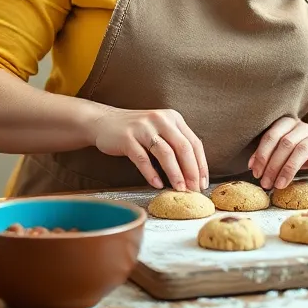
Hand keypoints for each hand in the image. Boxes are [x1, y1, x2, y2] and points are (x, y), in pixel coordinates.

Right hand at [89, 107, 207, 191]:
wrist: (104, 121)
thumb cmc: (136, 131)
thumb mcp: (159, 129)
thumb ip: (175, 143)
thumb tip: (193, 173)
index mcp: (173, 118)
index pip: (194, 142)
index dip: (201, 164)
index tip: (203, 183)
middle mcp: (160, 120)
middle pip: (182, 147)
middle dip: (191, 171)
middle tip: (194, 190)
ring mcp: (143, 128)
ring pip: (165, 153)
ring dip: (175, 174)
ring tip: (179, 189)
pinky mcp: (127, 138)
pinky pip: (142, 159)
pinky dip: (151, 173)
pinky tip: (157, 184)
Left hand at [250, 117, 307, 189]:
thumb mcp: (290, 147)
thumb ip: (272, 154)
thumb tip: (252, 166)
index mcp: (293, 124)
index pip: (274, 135)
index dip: (262, 153)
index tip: (255, 171)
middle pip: (287, 143)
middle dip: (273, 165)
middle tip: (265, 183)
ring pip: (305, 148)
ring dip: (290, 168)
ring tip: (281, 185)